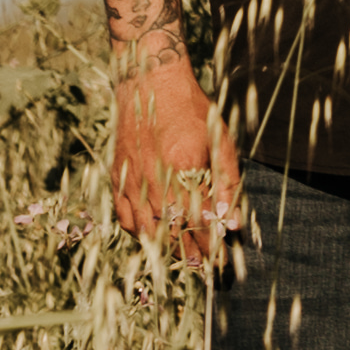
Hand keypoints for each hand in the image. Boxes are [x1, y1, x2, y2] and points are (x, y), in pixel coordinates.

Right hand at [108, 51, 242, 270]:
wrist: (149, 83)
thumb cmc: (190, 110)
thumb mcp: (219, 139)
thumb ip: (227, 181)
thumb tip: (231, 220)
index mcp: (183, 168)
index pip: (198, 221)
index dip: (210, 244)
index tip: (220, 260)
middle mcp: (154, 179)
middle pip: (172, 231)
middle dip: (189, 253)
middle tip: (202, 267)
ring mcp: (132, 180)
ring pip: (147, 230)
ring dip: (165, 248)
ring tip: (181, 259)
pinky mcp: (118, 178)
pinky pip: (125, 218)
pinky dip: (139, 232)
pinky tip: (153, 236)